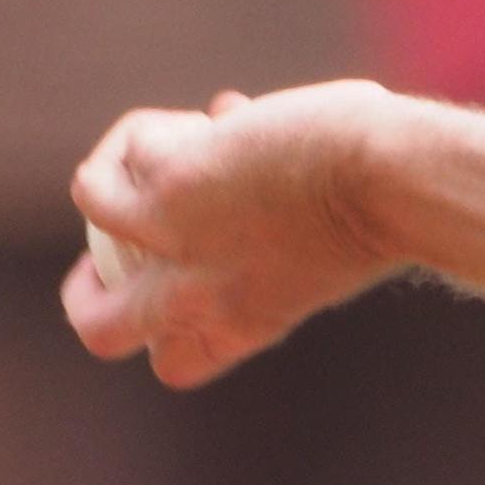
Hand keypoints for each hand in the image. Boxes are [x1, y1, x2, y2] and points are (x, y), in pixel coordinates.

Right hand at [62, 80, 405, 387]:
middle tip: (123, 231)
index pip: (174, 363)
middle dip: (91, 285)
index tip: (184, 277)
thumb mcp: (325, 245)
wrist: (392, 184)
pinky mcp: (161, 190)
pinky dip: (148, 134)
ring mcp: (170, 248)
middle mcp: (196, 302)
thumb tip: (227, 129)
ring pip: (91, 216)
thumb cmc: (387, 209)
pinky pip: (117, 157)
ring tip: (189, 141)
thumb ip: (272, 231)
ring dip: (132, 167)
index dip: (165, 327)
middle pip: (99, 328)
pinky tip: (217, 121)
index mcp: (243, 327)